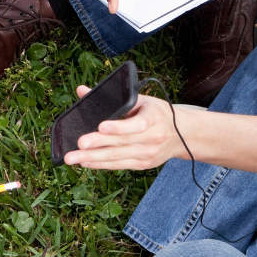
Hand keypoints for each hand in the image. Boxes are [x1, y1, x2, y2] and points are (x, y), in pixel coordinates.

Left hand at [63, 93, 191, 168]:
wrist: (183, 135)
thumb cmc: (157, 114)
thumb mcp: (141, 100)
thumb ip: (112, 98)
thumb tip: (82, 90)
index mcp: (154, 118)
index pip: (136, 124)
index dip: (119, 127)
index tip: (101, 126)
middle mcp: (152, 138)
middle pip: (121, 143)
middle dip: (97, 144)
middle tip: (78, 144)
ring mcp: (148, 154)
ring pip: (117, 157)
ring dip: (93, 158)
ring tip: (73, 157)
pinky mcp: (143, 164)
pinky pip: (119, 165)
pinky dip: (101, 164)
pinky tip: (85, 162)